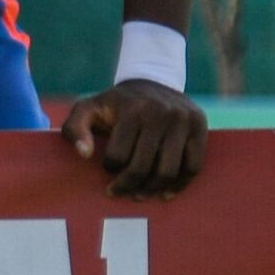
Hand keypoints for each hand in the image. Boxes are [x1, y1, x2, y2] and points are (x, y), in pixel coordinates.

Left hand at [60, 77, 207, 198]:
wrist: (153, 81)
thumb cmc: (116, 104)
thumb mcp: (88, 108)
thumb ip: (75, 128)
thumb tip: (84, 154)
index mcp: (132, 109)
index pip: (118, 156)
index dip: (110, 169)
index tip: (108, 169)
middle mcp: (160, 113)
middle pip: (144, 167)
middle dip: (129, 185)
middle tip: (120, 192)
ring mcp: (183, 120)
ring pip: (169, 171)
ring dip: (153, 189)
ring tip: (141, 193)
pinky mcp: (199, 127)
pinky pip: (193, 166)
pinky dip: (180, 184)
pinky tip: (165, 192)